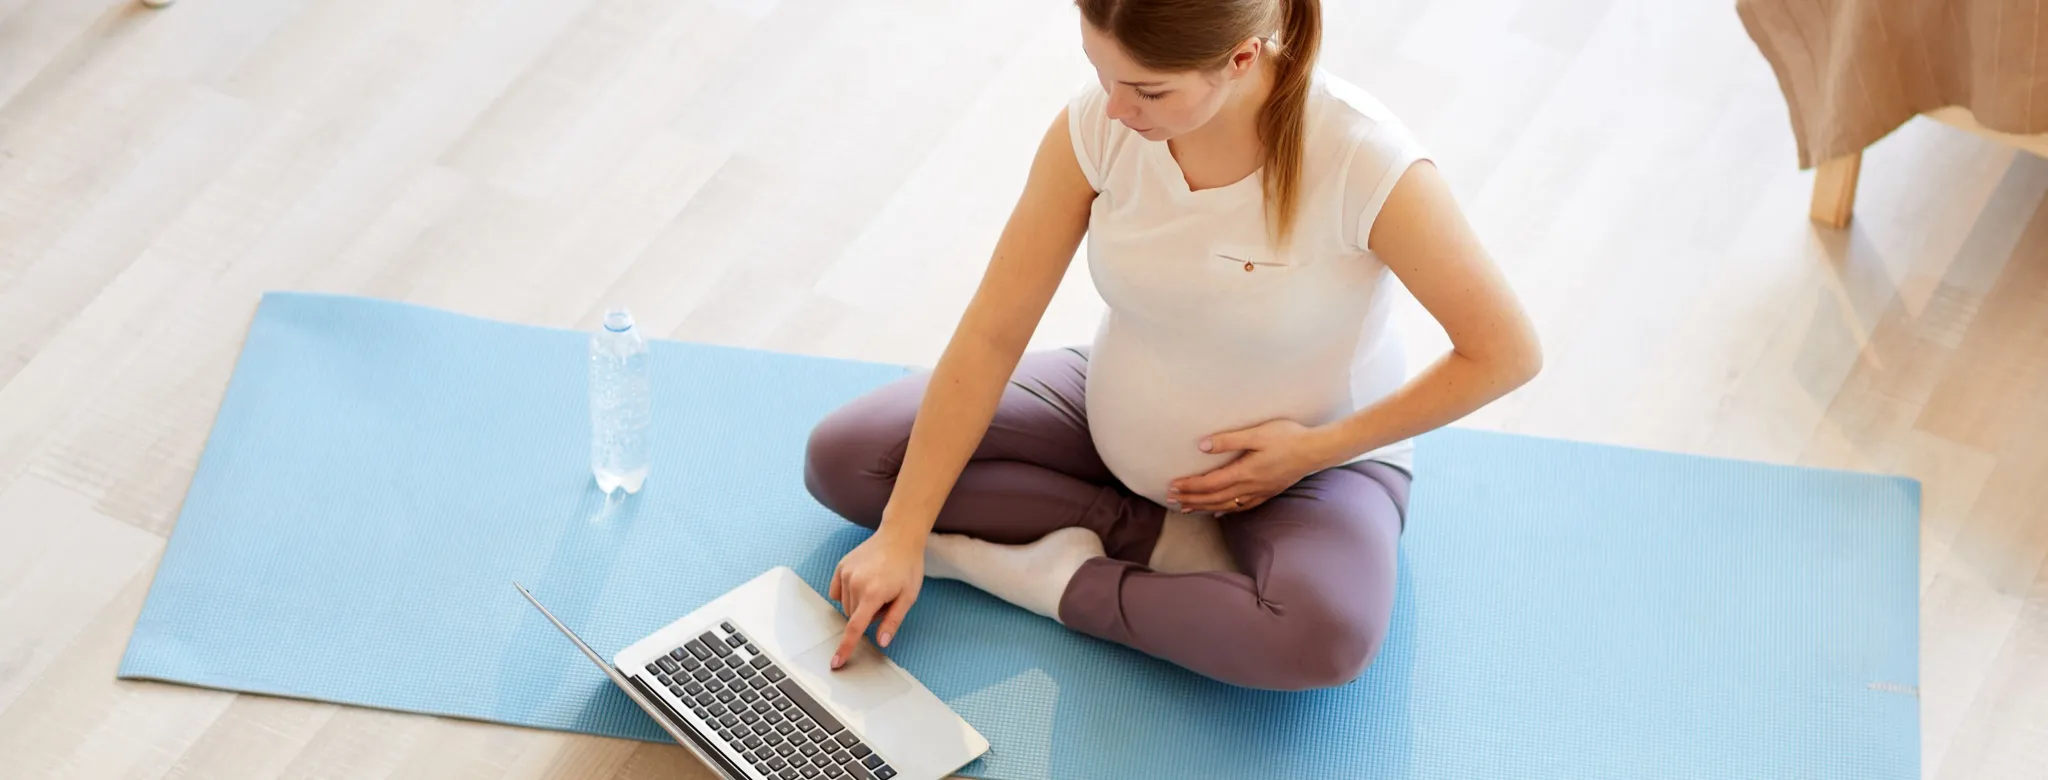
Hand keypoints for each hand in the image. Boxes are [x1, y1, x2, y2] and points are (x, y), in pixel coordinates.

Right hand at [827, 527, 925, 668]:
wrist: (899, 537)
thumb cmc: (908, 567)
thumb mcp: (908, 597)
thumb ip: (893, 621)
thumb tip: (881, 642)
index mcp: (873, 593)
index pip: (855, 628)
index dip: (845, 648)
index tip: (835, 663)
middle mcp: (855, 583)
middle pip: (853, 616)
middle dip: (867, 615)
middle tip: (886, 600)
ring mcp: (846, 573)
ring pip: (846, 605)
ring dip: (859, 604)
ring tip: (878, 587)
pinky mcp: (841, 567)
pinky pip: (837, 592)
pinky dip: (848, 594)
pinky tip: (863, 583)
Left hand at [1167, 420, 1333, 513]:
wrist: (1317, 450)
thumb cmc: (1288, 437)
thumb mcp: (1257, 434)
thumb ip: (1229, 440)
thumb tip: (1201, 446)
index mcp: (1244, 472)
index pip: (1209, 484)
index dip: (1189, 487)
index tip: (1172, 487)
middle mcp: (1250, 487)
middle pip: (1214, 498)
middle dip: (1191, 499)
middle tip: (1171, 499)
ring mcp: (1260, 492)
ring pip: (1226, 505)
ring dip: (1205, 507)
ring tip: (1188, 508)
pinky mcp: (1268, 491)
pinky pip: (1243, 507)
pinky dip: (1227, 510)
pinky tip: (1220, 512)